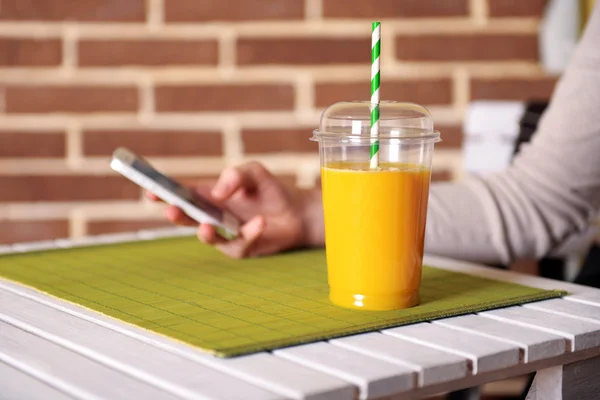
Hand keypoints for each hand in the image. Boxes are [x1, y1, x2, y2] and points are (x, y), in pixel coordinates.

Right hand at [146, 162, 323, 257]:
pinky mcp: (242, 248)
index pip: (182, 194)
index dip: (164, 193)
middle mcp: (213, 216)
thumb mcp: (254, 172)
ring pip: (207, 237)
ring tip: (206, 225)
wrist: (297, 212)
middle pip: (187, 218)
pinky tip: (260, 222)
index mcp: (210, 196)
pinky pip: (239, 244)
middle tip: (171, 210)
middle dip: (176, 215)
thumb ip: (236, 175)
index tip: (149, 190)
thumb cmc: (271, 191)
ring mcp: (226, 234)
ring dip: (204, 232)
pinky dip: (249, 232)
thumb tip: (217, 192)